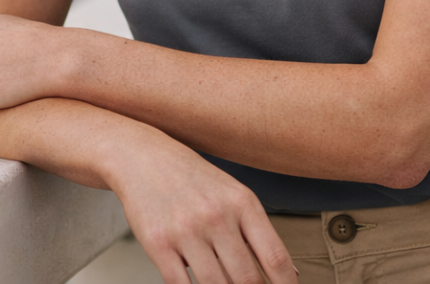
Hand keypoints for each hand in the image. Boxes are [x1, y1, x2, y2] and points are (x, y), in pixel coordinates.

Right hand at [107, 128, 297, 283]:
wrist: (143, 157)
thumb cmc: (191, 178)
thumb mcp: (231, 193)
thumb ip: (256, 230)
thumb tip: (286, 271)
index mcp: (242, 201)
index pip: (274, 257)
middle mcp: (217, 215)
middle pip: (247, 279)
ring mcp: (187, 230)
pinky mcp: (158, 244)